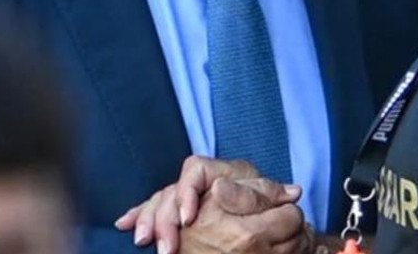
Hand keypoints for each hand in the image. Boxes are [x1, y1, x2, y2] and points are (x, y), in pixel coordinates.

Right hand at [117, 156, 298, 252]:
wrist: (251, 210)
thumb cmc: (257, 198)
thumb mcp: (264, 192)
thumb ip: (273, 193)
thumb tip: (292, 194)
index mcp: (216, 172)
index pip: (194, 170)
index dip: (188, 192)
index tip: (189, 217)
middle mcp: (195, 184)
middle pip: (168, 193)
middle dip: (163, 219)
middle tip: (166, 248)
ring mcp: (180, 198)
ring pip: (156, 203)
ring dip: (149, 221)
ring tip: (144, 241)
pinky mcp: (173, 215)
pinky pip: (148, 210)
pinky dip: (138, 216)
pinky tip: (125, 224)